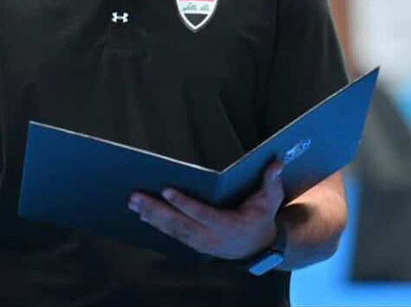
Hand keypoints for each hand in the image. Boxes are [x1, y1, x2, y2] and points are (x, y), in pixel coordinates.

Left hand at [128, 161, 284, 259]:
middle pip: (180, 223)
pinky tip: (142, 214)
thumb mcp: (271, 199)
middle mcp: (211, 237)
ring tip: (133, 202)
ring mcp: (201, 243)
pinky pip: (172, 234)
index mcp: (228, 225)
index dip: (183, 203)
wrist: (259, 247)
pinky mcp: (194, 244)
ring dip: (151, 216)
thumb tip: (276, 163)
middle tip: (136, 197)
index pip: (201, 213)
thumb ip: (271, 181)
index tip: (166, 190)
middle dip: (156, 210)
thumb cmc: (262, 216)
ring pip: (172, 230)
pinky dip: (156, 224)